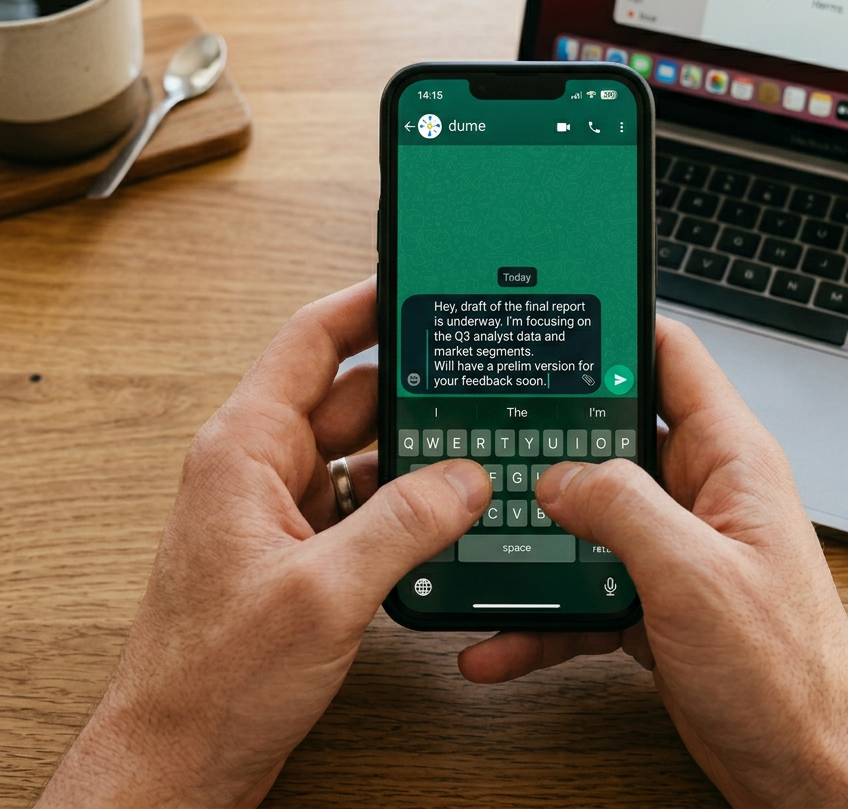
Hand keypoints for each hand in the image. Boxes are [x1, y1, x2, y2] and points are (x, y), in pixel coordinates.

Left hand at [38, 278, 490, 808]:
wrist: (182, 757)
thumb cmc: (213, 679)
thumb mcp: (324, 592)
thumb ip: (404, 525)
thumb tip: (465, 478)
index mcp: (246, 448)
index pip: (311, 342)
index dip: (364, 303)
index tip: (414, 282)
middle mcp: (261, 467)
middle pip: (349, 395)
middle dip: (410, 385)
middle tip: (474, 375)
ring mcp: (282, 508)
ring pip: (361, 449)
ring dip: (412, 447)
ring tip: (474, 441)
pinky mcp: (301, 547)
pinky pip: (363, 497)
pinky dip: (403, 495)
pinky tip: (444, 506)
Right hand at [460, 316, 847, 808]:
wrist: (805, 774)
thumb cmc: (787, 677)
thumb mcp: (696, 575)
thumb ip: (623, 508)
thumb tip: (559, 476)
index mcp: (729, 459)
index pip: (672, 358)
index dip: (618, 327)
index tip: (558, 321)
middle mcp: (701, 492)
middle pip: (614, 432)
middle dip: (556, 430)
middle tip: (492, 423)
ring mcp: (674, 546)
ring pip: (591, 509)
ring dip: (540, 523)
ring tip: (481, 523)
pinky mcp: (653, 596)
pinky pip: (586, 582)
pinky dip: (544, 604)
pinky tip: (501, 633)